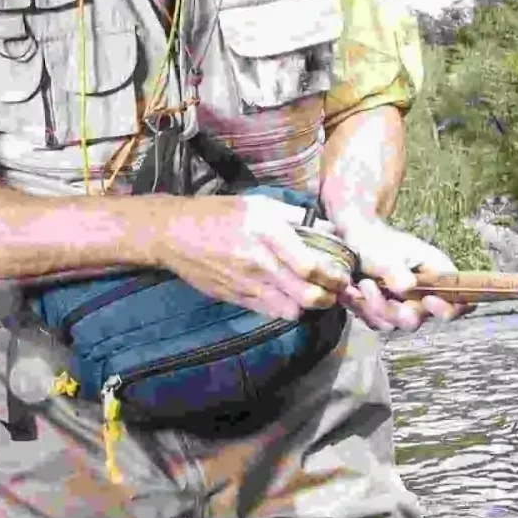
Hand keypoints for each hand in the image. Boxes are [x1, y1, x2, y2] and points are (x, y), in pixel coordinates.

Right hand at [152, 194, 351, 320]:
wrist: (174, 233)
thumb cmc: (219, 213)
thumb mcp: (259, 204)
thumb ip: (295, 217)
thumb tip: (329, 228)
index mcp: (268, 233)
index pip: (311, 266)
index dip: (334, 276)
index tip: (343, 276)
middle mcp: (260, 262)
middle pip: (307, 295)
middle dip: (328, 297)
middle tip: (335, 291)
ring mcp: (246, 284)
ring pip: (291, 310)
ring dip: (307, 307)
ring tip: (313, 295)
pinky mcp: (235, 298)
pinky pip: (270, 312)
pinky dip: (285, 309)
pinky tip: (288, 297)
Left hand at [334, 218, 461, 331]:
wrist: (356, 243)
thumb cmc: (379, 242)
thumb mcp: (387, 252)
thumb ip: (396, 270)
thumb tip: (407, 287)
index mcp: (437, 275)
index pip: (457, 303)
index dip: (446, 309)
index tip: (428, 300)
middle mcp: (424, 295)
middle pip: (416, 319)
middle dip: (391, 308)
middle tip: (369, 285)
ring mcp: (405, 307)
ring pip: (393, 324)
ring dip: (372, 306)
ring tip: (361, 282)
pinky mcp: (386, 314)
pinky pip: (376, 322)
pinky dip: (362, 309)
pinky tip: (353, 292)